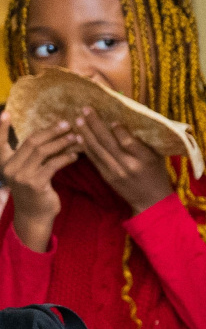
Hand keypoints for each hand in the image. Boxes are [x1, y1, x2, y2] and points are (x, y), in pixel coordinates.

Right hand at [0, 112, 81, 250]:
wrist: (35, 216)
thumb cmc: (34, 192)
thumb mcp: (27, 172)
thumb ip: (31, 157)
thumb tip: (48, 136)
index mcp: (4, 163)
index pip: (0, 142)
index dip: (1, 128)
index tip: (6, 112)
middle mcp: (9, 168)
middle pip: (32, 142)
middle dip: (51, 131)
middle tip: (67, 124)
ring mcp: (21, 176)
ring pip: (43, 151)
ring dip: (62, 142)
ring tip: (75, 137)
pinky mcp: (35, 183)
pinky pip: (53, 165)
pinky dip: (66, 158)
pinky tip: (75, 156)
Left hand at [74, 107, 174, 215]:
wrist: (151, 201)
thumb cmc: (157, 174)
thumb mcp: (158, 156)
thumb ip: (145, 140)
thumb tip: (131, 119)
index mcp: (145, 159)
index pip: (129, 142)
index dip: (119, 130)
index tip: (111, 118)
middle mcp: (129, 165)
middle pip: (108, 142)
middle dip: (95, 124)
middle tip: (86, 109)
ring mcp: (115, 172)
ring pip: (98, 149)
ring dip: (86, 133)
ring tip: (78, 119)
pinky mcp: (107, 176)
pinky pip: (94, 159)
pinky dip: (85, 147)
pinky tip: (79, 136)